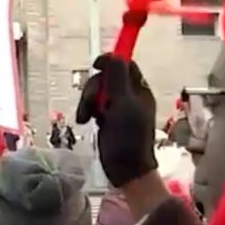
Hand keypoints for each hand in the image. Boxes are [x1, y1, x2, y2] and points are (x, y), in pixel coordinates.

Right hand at [75, 53, 156, 186]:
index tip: (95, 66)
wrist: (126, 169)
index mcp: (139, 89)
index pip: (125, 64)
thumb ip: (118, 77)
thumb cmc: (127, 137)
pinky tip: (87, 122)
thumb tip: (114, 55)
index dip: (110, 62)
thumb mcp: (123, 103)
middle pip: (107, 78)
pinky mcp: (109, 119)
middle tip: (90, 104)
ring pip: (98, 92)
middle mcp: (130, 96)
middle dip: (94, 88)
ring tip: (85, 117)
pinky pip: (95, 105)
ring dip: (88, 101)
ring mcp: (119, 108)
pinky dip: (89, 111)